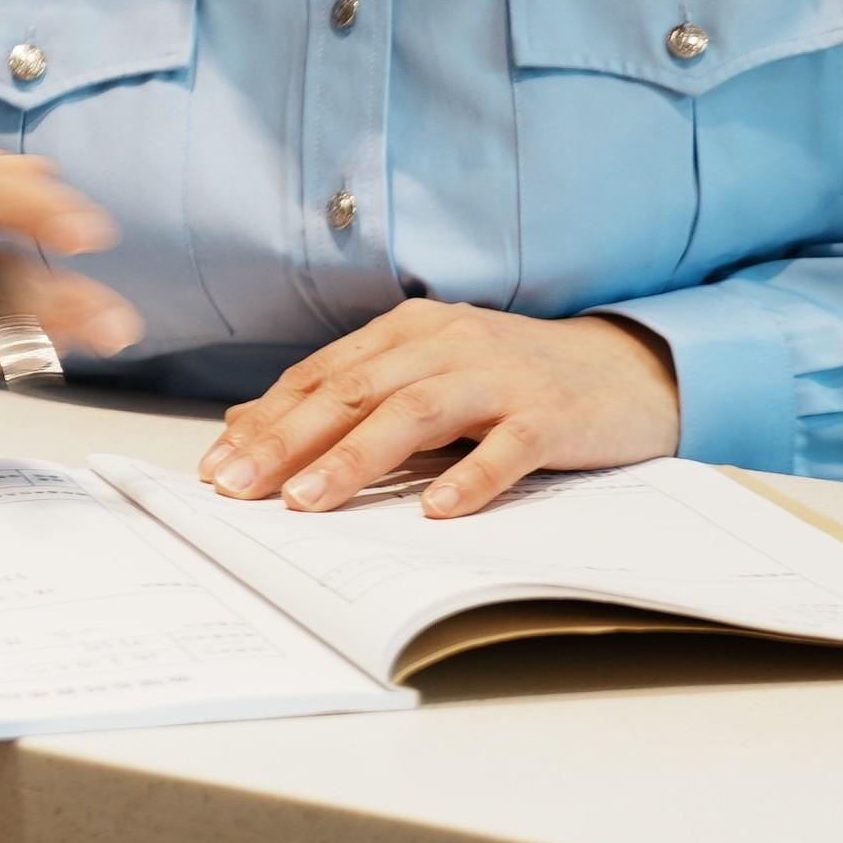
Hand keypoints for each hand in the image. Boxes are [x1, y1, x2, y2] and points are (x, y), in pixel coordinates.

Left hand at [202, 301, 680, 517]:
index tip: (216, 467)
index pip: (320, 377)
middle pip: (353, 392)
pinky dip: (470, 476)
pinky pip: (507, 448)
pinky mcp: (553, 416)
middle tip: (237, 487)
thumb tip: (249, 425)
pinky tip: (436, 508)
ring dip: (356, 459)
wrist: (626, 369)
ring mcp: (500, 377)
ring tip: (307, 501)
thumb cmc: (509, 381)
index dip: (266, 421)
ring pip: (414, 414)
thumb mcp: (423, 376)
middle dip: (287, 441)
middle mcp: (446, 345)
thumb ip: (348, 397)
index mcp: (406, 333)